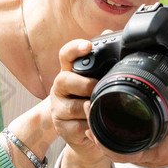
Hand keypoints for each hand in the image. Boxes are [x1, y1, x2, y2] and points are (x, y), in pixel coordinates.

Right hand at [49, 38, 105, 163]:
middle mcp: (60, 89)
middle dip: (82, 84)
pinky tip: (96, 127)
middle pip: (63, 80)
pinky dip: (88, 127)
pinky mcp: (61, 129)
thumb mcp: (98, 82)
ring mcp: (58, 109)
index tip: (87, 46)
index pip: (66, 56)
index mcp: (70, 73)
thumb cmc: (93, 103)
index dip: (74, 49)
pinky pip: (75, 127)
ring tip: (100, 109)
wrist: (86, 135)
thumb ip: (103, 60)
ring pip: (71, 107)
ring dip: (88, 108)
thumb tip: (109, 32)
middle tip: (96, 88)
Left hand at [95, 80, 167, 167]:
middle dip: (97, 131)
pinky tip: (110, 117)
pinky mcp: (153, 147)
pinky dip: (115, 133)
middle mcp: (150, 156)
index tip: (91, 120)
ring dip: (104, 131)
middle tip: (87, 107)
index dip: (101, 140)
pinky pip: (128, 143)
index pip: (119, 153)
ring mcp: (150, 153)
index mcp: (156, 153)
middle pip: (113, 150)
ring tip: (93, 109)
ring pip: (118, 147)